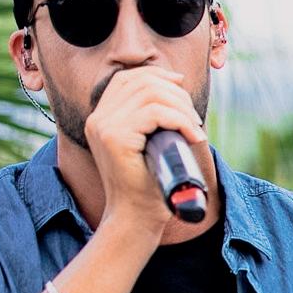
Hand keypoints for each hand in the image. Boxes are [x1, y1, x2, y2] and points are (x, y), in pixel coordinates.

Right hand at [81, 66, 209, 233]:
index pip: (128, 78)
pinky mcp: (115, 138)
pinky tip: (192, 135)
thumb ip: (153, 116)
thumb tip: (177, 83)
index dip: (157, 75)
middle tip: (194, 119)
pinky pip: (155, 113)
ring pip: (151, 95)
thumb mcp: (150, 142)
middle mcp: (98, 118)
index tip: (181, 86)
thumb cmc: (149, 184)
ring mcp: (103, 126)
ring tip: (194, 129)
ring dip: (181, 108)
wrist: (136, 217)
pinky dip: (180, 120)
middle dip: (176, 94)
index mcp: (102, 117)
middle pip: (142, 82)